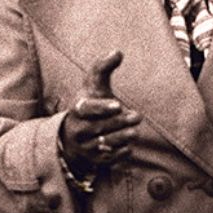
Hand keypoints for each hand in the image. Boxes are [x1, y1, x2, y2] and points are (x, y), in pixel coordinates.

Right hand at [57, 52, 141, 172]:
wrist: (75, 134)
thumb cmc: (90, 103)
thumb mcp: (93, 85)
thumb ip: (103, 67)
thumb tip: (118, 52)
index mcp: (77, 109)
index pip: (86, 109)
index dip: (102, 108)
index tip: (118, 105)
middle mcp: (78, 129)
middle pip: (100, 127)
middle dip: (120, 122)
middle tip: (137, 116)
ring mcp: (85, 147)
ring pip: (104, 144)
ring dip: (122, 137)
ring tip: (134, 131)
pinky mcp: (94, 160)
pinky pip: (109, 159)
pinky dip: (120, 152)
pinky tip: (128, 144)